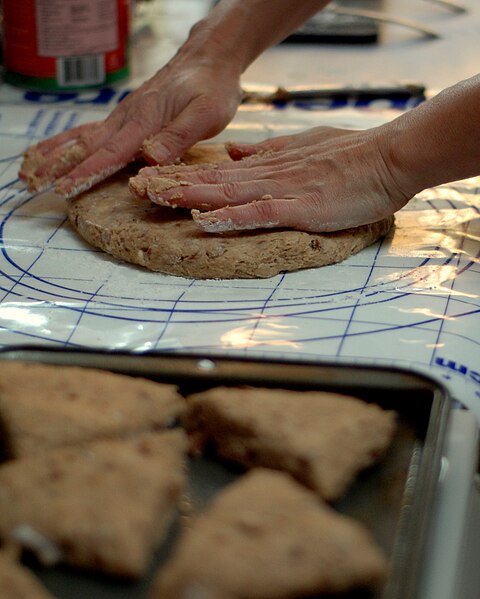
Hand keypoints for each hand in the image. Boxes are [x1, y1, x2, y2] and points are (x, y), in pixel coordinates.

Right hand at [19, 55, 241, 197]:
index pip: (110, 152)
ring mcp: (125, 115)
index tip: (63, 189)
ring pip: (83, 136)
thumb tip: (150, 158)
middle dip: (57, 165)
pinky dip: (70, 142)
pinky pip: (93, 131)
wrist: (208, 58)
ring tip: (31, 167)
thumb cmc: (211, 87)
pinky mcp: (128, 115)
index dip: (85, 172)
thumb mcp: (205, 114)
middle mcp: (128, 117)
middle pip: (86, 145)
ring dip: (55, 153)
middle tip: (30, 182)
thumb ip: (178, 136)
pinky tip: (60, 149)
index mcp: (144, 120)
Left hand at [131, 124, 411, 232]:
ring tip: (153, 197)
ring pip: (226, 194)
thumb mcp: (302, 148)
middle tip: (134, 186)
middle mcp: (266, 177)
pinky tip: (205, 220)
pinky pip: (259, 214)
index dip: (181, 175)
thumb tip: (235, 154)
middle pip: (211, 181)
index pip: (216, 172)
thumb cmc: (350, 156)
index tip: (151, 178)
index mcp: (267, 166)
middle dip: (171, 184)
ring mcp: (281, 192)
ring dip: (189, 195)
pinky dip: (231, 217)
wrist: (387, 158)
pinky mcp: (300, 208)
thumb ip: (267, 152)